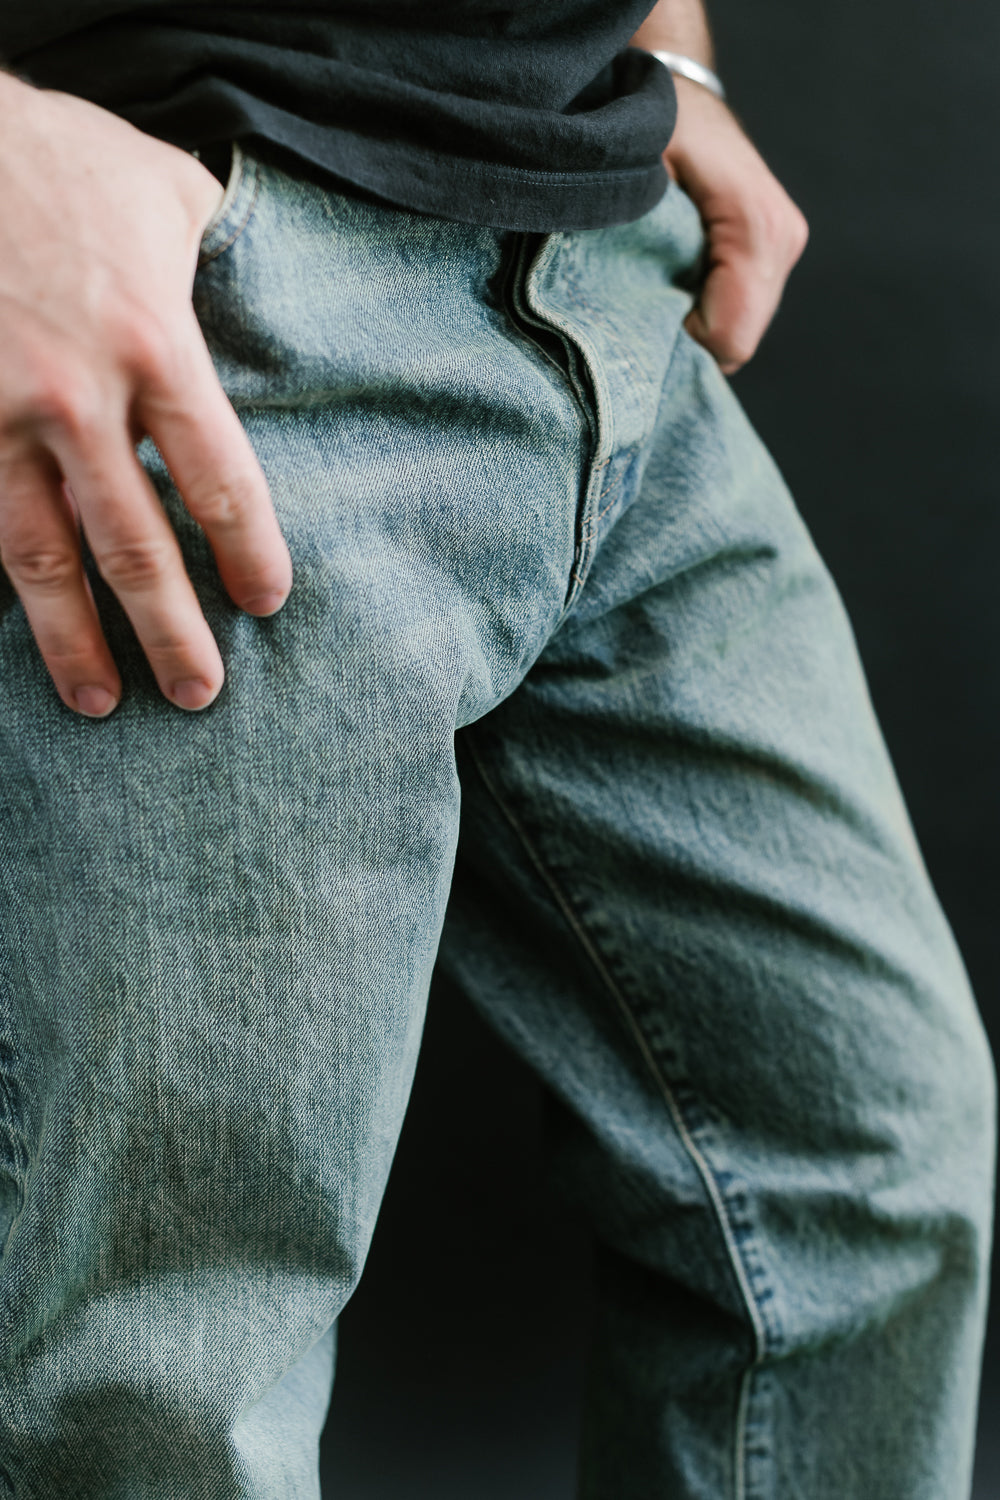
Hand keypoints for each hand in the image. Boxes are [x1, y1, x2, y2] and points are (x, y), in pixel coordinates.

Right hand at [0, 76, 292, 716]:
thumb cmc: (60, 160)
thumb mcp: (168, 192)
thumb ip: (218, 263)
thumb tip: (256, 301)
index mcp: (156, 346)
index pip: (220, 483)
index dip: (247, 555)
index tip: (264, 605)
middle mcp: (79, 397)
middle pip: (136, 545)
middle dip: (170, 629)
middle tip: (198, 694)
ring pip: (41, 555)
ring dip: (72, 638)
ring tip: (99, 701)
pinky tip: (13, 635)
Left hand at [665, 74, 808, 374]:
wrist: (676, 91)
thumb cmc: (650, 126)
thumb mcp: (635, 176)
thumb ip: (642, 242)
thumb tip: (640, 318)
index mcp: (755, 227)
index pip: (731, 339)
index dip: (683, 345)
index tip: (644, 315)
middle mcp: (782, 240)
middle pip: (739, 343)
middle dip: (689, 340)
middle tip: (643, 307)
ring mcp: (785, 244)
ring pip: (742, 330)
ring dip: (698, 323)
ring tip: (660, 286)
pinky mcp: (778, 248)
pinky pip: (743, 309)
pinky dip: (708, 309)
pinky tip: (679, 280)